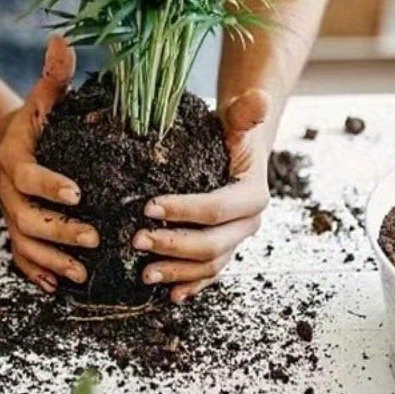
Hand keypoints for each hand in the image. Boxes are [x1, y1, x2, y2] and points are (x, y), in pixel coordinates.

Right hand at [0, 37, 99, 293]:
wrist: (8, 145)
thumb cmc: (38, 123)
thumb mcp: (45, 98)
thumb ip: (54, 77)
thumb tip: (62, 40)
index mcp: (15, 158)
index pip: (28, 176)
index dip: (49, 186)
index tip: (79, 193)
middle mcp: (8, 191)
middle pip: (25, 219)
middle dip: (59, 231)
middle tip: (95, 239)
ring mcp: (11, 215)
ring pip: (24, 245)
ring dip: (52, 261)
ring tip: (83, 274)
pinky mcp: (16, 233)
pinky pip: (20, 259)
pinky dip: (37, 274)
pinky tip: (59, 288)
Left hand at [133, 89, 271, 303]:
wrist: (239, 152)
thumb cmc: (231, 135)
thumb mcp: (235, 123)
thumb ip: (244, 114)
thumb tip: (258, 98)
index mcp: (252, 196)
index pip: (216, 209)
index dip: (183, 210)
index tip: (148, 206)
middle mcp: (248, 224)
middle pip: (212, 244)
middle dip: (173, 245)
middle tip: (136, 240)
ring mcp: (236, 241)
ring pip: (209, 265)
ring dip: (177, 272)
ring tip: (143, 273)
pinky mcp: (223, 251)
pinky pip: (208, 275)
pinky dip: (191, 286)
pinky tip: (169, 295)